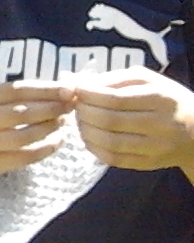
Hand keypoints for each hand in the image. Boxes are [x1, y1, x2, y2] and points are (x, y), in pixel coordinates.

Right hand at [0, 80, 73, 179]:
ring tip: (63, 122)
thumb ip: (13, 94)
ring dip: (49, 128)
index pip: (15, 90)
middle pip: (20, 113)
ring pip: (24, 136)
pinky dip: (45, 149)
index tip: (69, 89)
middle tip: (70, 106)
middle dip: (51, 109)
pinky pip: (24, 157)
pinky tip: (56, 142)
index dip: (45, 90)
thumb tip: (59, 89)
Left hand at [70, 68, 193, 172]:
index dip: (88, 95)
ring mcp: (155, 147)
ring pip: (109, 142)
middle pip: (109, 121)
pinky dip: (94, 148)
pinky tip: (88, 137)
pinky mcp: (149, 163)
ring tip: (80, 120)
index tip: (76, 90)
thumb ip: (116, 78)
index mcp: (161, 99)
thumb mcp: (149, 81)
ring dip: (85, 131)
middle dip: (84, 112)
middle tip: (76, 106)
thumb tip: (82, 84)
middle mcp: (161, 124)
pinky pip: (114, 158)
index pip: (115, 99)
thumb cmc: (166, 100)